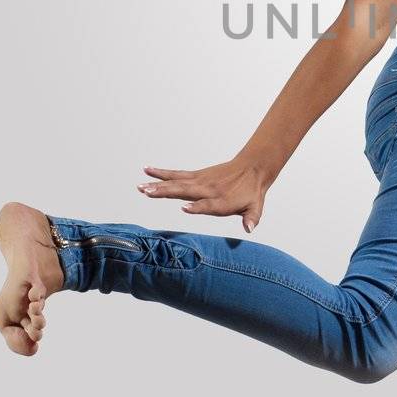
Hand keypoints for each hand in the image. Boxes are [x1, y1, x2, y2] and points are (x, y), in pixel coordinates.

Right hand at [138, 155, 267, 231]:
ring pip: (176, 183)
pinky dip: (162, 173)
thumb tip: (250, 228)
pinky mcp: (196, 176)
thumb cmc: (251, 192)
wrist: (252, 168)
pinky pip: (176, 175)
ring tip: (141, 187)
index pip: (207, 205)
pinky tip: (147, 171)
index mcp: (222, 201)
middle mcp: (208, 190)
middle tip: (147, 193)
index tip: (184, 207)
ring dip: (157, 185)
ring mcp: (200, 181)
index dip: (197, 207)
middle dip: (166, 193)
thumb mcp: (256, 207)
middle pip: (185, 192)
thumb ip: (252, 218)